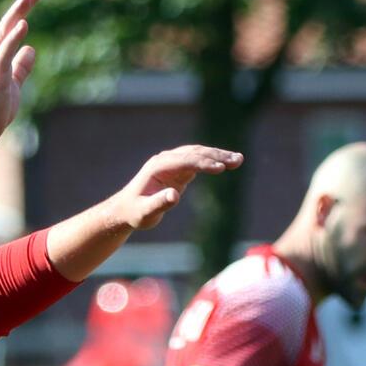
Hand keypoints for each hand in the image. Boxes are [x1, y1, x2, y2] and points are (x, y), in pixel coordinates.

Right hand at [0, 0, 40, 142]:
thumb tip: (31, 49)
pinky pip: (4, 54)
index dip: (22, 11)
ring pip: (4, 34)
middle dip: (21, 6)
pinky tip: (23, 26)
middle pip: (7, 24)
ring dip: (16, 14)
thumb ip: (21, 66)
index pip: (10, 28)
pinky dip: (12, 38)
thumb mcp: (12, 83)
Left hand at [110, 146, 244, 230]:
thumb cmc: (135, 212)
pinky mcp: (178, 169)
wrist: (127, 209)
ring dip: (218, 156)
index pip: (185, 160)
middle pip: (195, 153)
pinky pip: (198, 161)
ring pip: (199, 154)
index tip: (221, 169)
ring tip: (239, 160)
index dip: (204, 163)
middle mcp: (166, 160)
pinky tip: (227, 164)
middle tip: (238, 160)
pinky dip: (213, 162)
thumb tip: (174, 196)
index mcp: (158, 166)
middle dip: (217, 156)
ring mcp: (173, 162)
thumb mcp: (145, 212)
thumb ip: (159, 204)